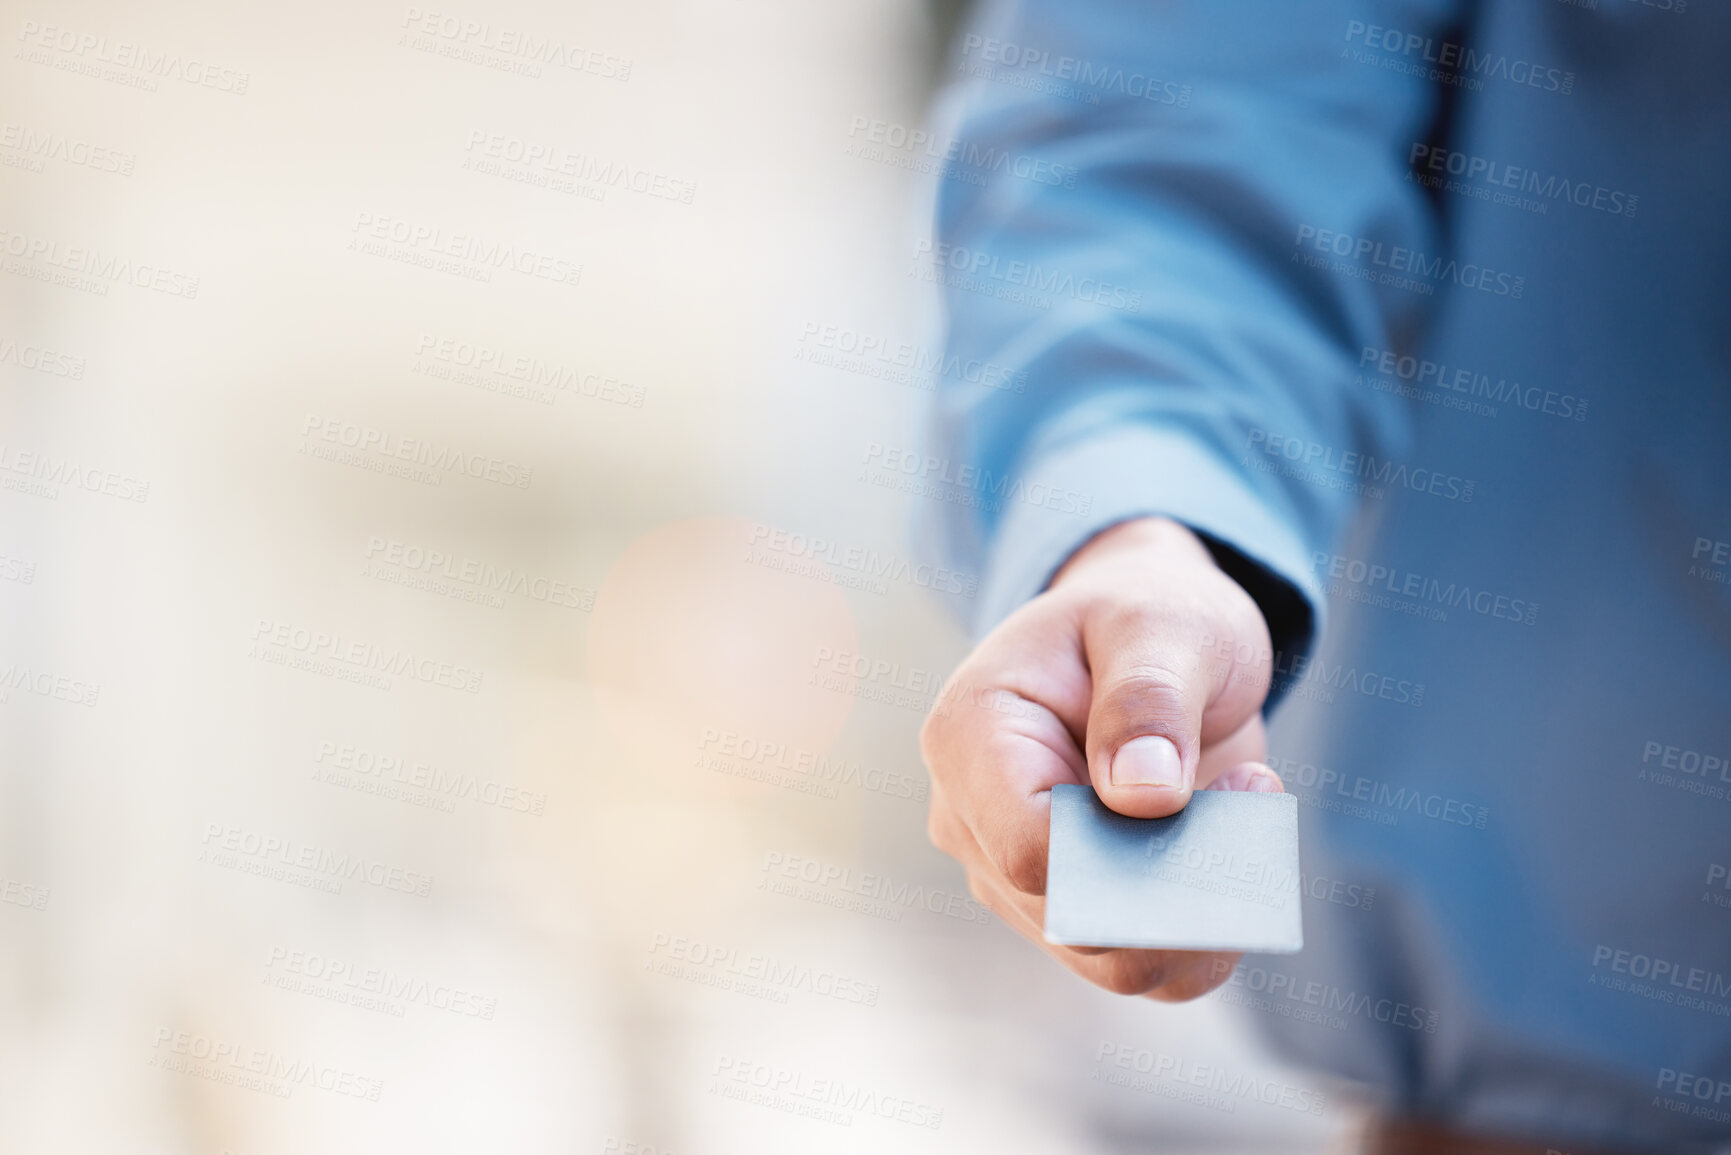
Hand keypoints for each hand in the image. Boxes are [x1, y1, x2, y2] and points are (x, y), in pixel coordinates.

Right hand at [921, 516, 1282, 999]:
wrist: (1147, 642)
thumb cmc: (1146, 617)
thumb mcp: (1161, 625)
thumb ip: (1147, 699)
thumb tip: (1144, 796)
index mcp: (970, 735)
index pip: (1032, 852)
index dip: (1129, 849)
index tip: (1209, 789)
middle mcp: (971, 818)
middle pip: (1077, 920)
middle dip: (1181, 879)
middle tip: (1251, 790)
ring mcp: (1011, 874)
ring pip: (1116, 960)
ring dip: (1205, 904)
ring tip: (1246, 807)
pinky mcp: (1066, 910)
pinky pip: (1147, 968)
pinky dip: (1209, 929)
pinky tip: (1235, 852)